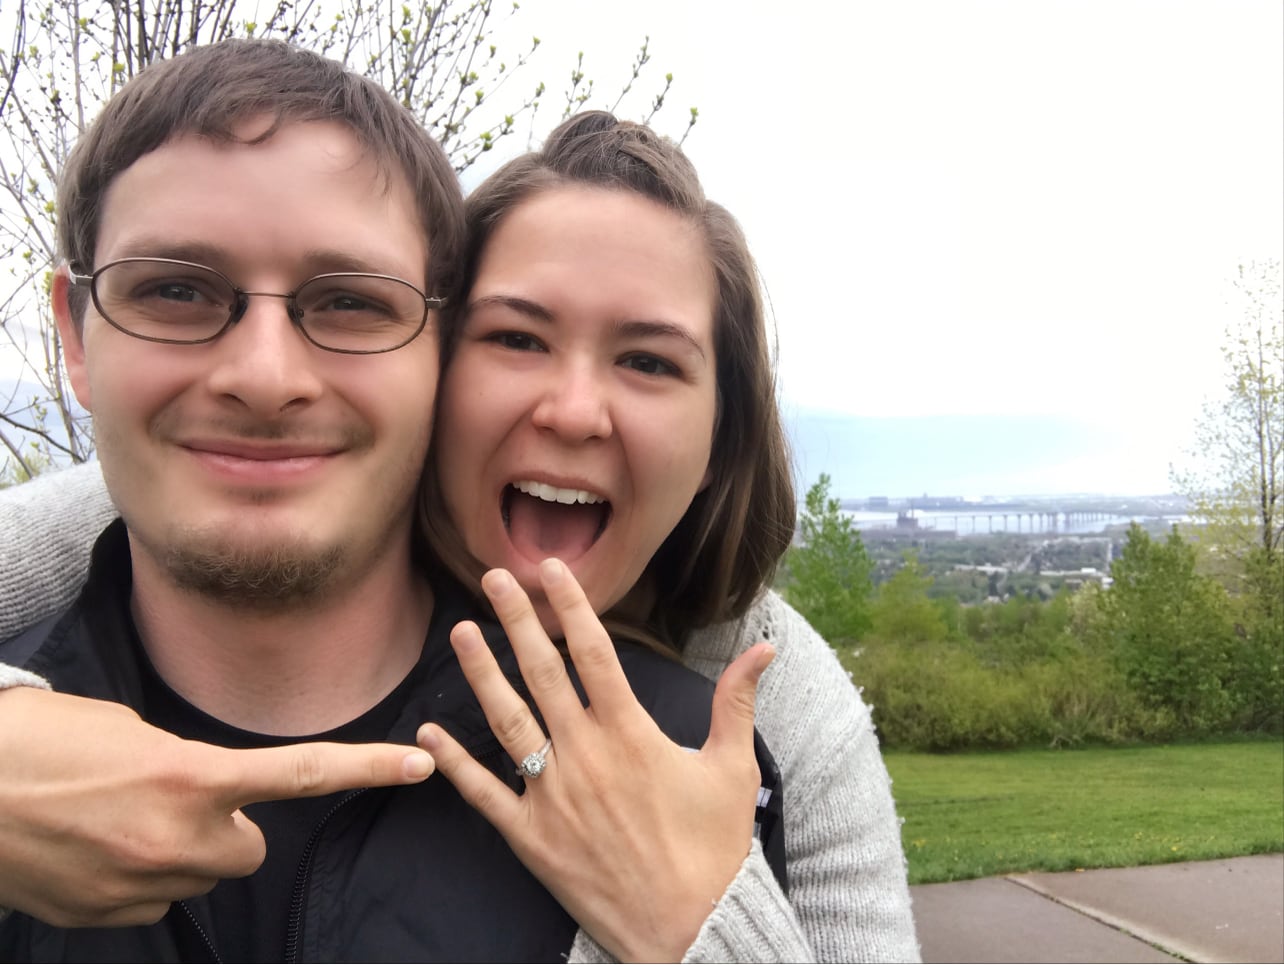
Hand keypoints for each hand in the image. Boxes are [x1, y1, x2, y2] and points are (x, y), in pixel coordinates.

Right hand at [0, 687, 432, 926]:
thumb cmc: (40, 742)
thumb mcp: (127, 730)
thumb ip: (186, 764)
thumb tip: (205, 790)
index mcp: (191, 775)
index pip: (303, 774)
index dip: (367, 768)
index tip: (421, 764)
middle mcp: (178, 838)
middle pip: (250, 849)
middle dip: (232, 830)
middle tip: (181, 801)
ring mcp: (142, 886)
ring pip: (199, 877)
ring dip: (181, 854)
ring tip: (119, 821)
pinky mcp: (107, 918)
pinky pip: (154, 901)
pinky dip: (138, 881)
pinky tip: (94, 851)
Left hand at [417, 559, 773, 961]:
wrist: (691, 930)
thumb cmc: (714, 849)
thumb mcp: (732, 768)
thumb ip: (737, 701)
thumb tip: (765, 651)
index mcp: (631, 733)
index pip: (593, 652)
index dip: (571, 605)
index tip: (552, 569)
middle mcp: (585, 755)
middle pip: (543, 673)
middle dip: (516, 620)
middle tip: (494, 578)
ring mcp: (553, 796)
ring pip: (507, 722)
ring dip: (481, 675)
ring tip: (459, 633)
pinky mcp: (531, 839)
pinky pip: (484, 795)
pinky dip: (454, 764)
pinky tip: (428, 733)